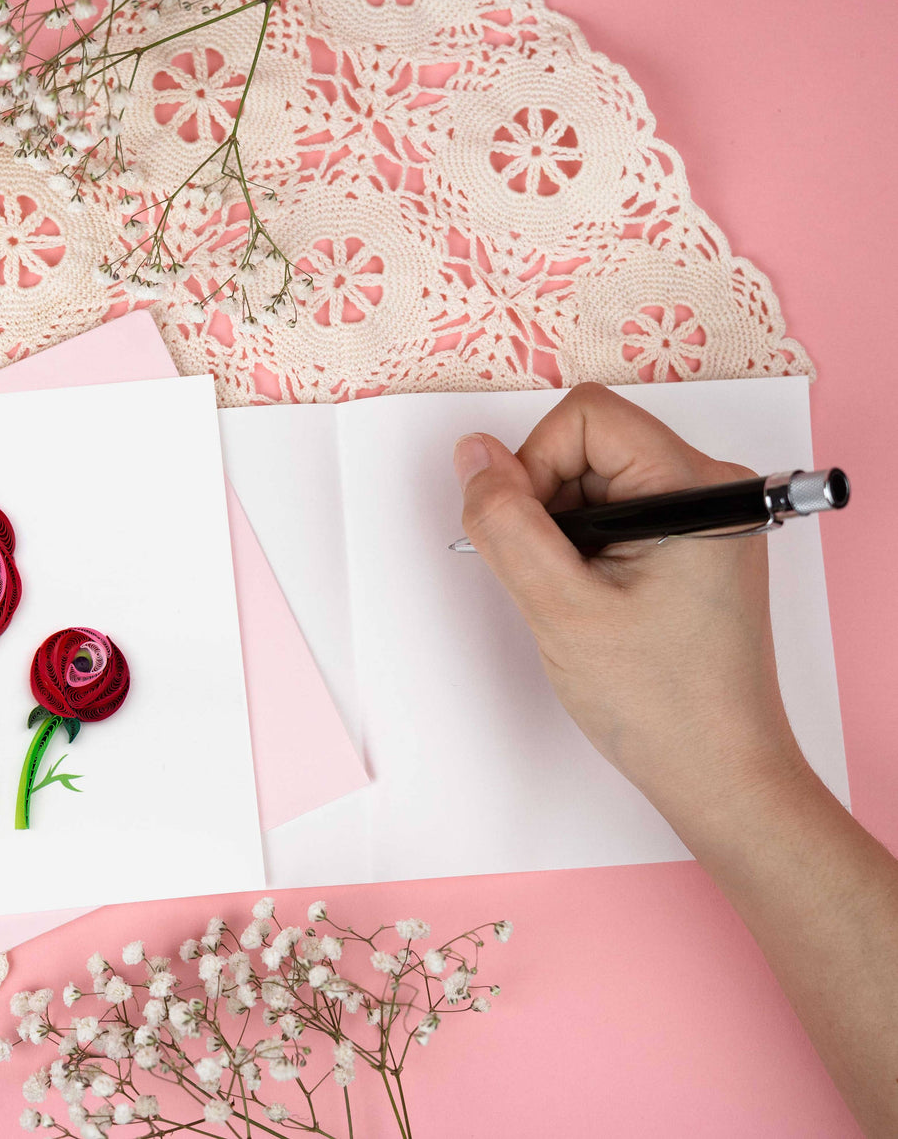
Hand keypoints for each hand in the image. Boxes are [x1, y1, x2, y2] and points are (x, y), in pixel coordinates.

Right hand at [451, 382, 806, 820]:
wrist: (719, 773)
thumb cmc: (661, 703)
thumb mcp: (560, 609)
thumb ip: (506, 522)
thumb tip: (472, 454)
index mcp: (694, 487)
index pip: (585, 417)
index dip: (535, 465)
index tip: (531, 537)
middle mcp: (709, 487)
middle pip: (587, 444)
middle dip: (547, 504)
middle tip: (553, 580)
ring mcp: (702, 517)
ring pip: (593, 481)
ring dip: (561, 533)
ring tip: (578, 600)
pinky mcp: (689, 545)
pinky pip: (612, 513)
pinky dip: (582, 549)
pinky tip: (593, 602)